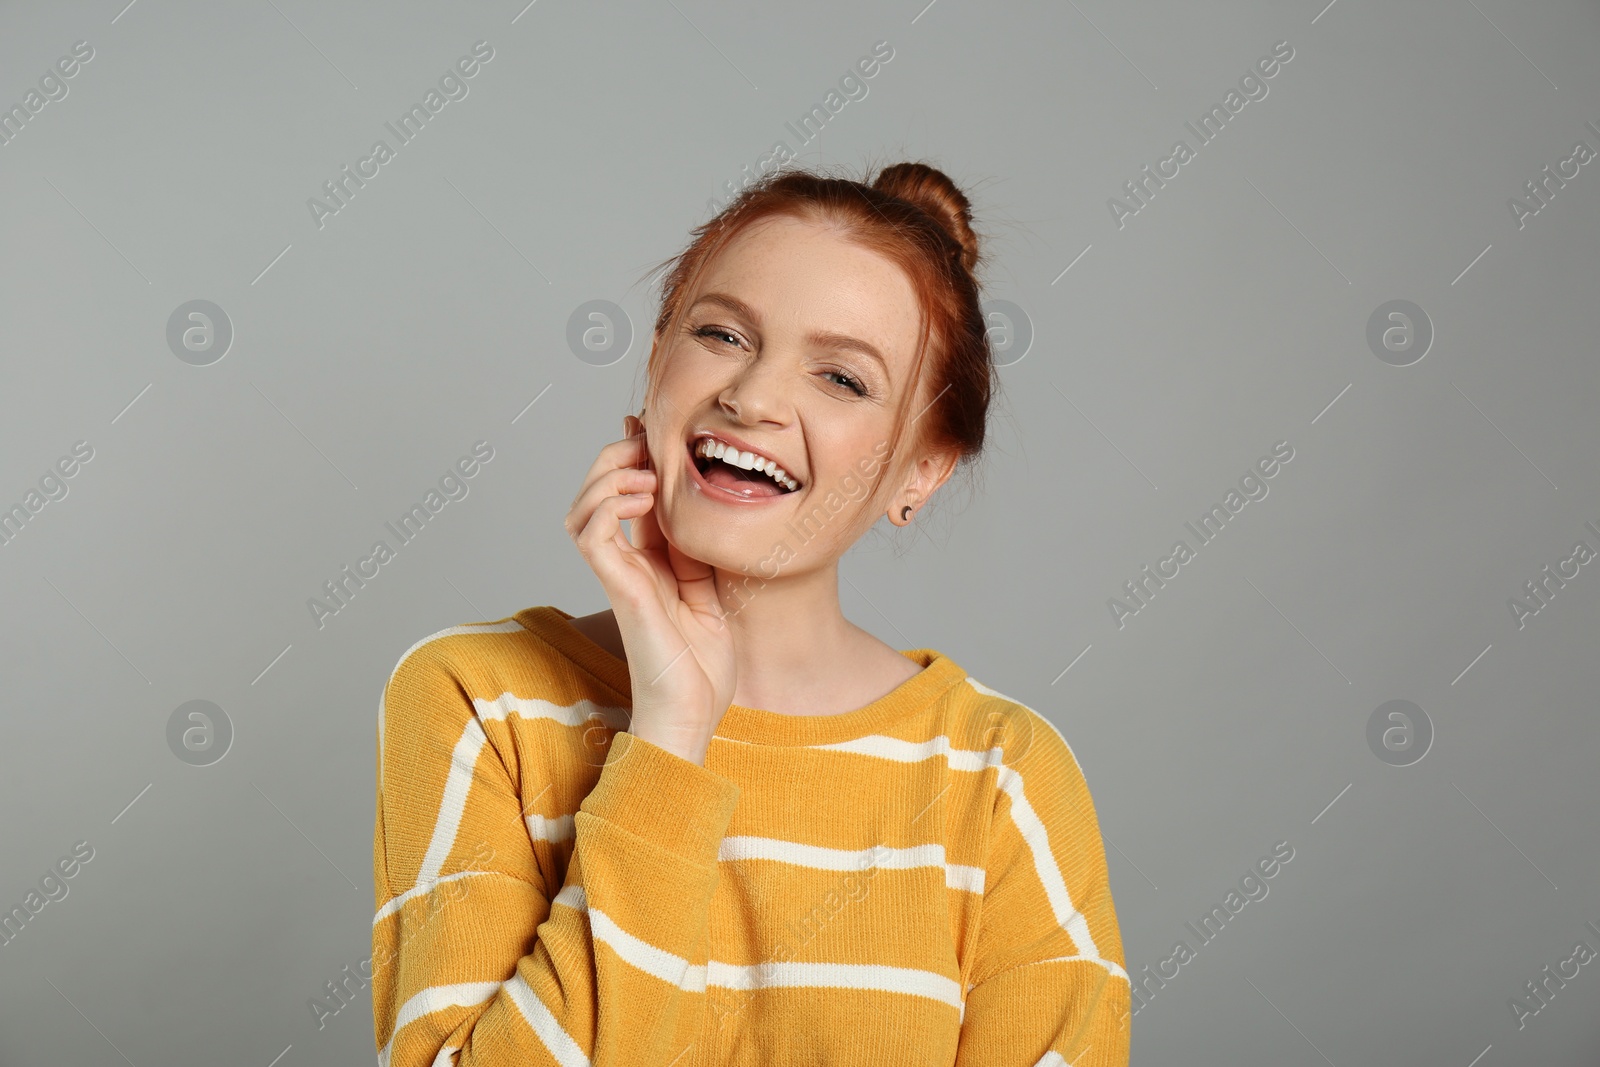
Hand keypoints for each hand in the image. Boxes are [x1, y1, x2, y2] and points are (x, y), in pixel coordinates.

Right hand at [563, 413, 736, 764]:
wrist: (694, 713)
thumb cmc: (704, 665)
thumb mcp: (714, 588)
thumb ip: (700, 549)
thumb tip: (700, 502)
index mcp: (650, 560)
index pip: (629, 494)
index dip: (635, 455)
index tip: (653, 426)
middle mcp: (627, 562)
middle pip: (597, 492)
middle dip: (617, 455)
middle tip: (646, 438)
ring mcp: (618, 574)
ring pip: (584, 507)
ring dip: (609, 475)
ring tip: (645, 471)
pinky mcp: (618, 587)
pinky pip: (593, 533)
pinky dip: (611, 504)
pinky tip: (642, 499)